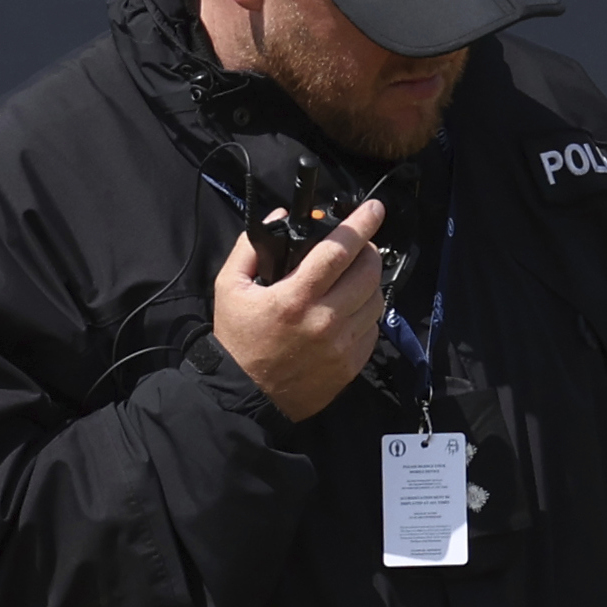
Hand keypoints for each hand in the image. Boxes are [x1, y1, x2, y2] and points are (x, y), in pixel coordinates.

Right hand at [208, 193, 387, 419]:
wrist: (245, 397)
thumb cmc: (238, 340)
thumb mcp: (229, 287)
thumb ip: (251, 247)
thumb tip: (281, 217)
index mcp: (295, 298)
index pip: (339, 250)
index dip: (361, 224)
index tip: (374, 208)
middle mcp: (325, 320)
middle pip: (369, 271)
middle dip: (368, 250)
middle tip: (356, 248)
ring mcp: (342, 345)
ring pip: (377, 299)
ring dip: (369, 282)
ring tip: (351, 279)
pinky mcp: (351, 365)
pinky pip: (374, 328)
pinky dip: (366, 313)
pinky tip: (348, 310)